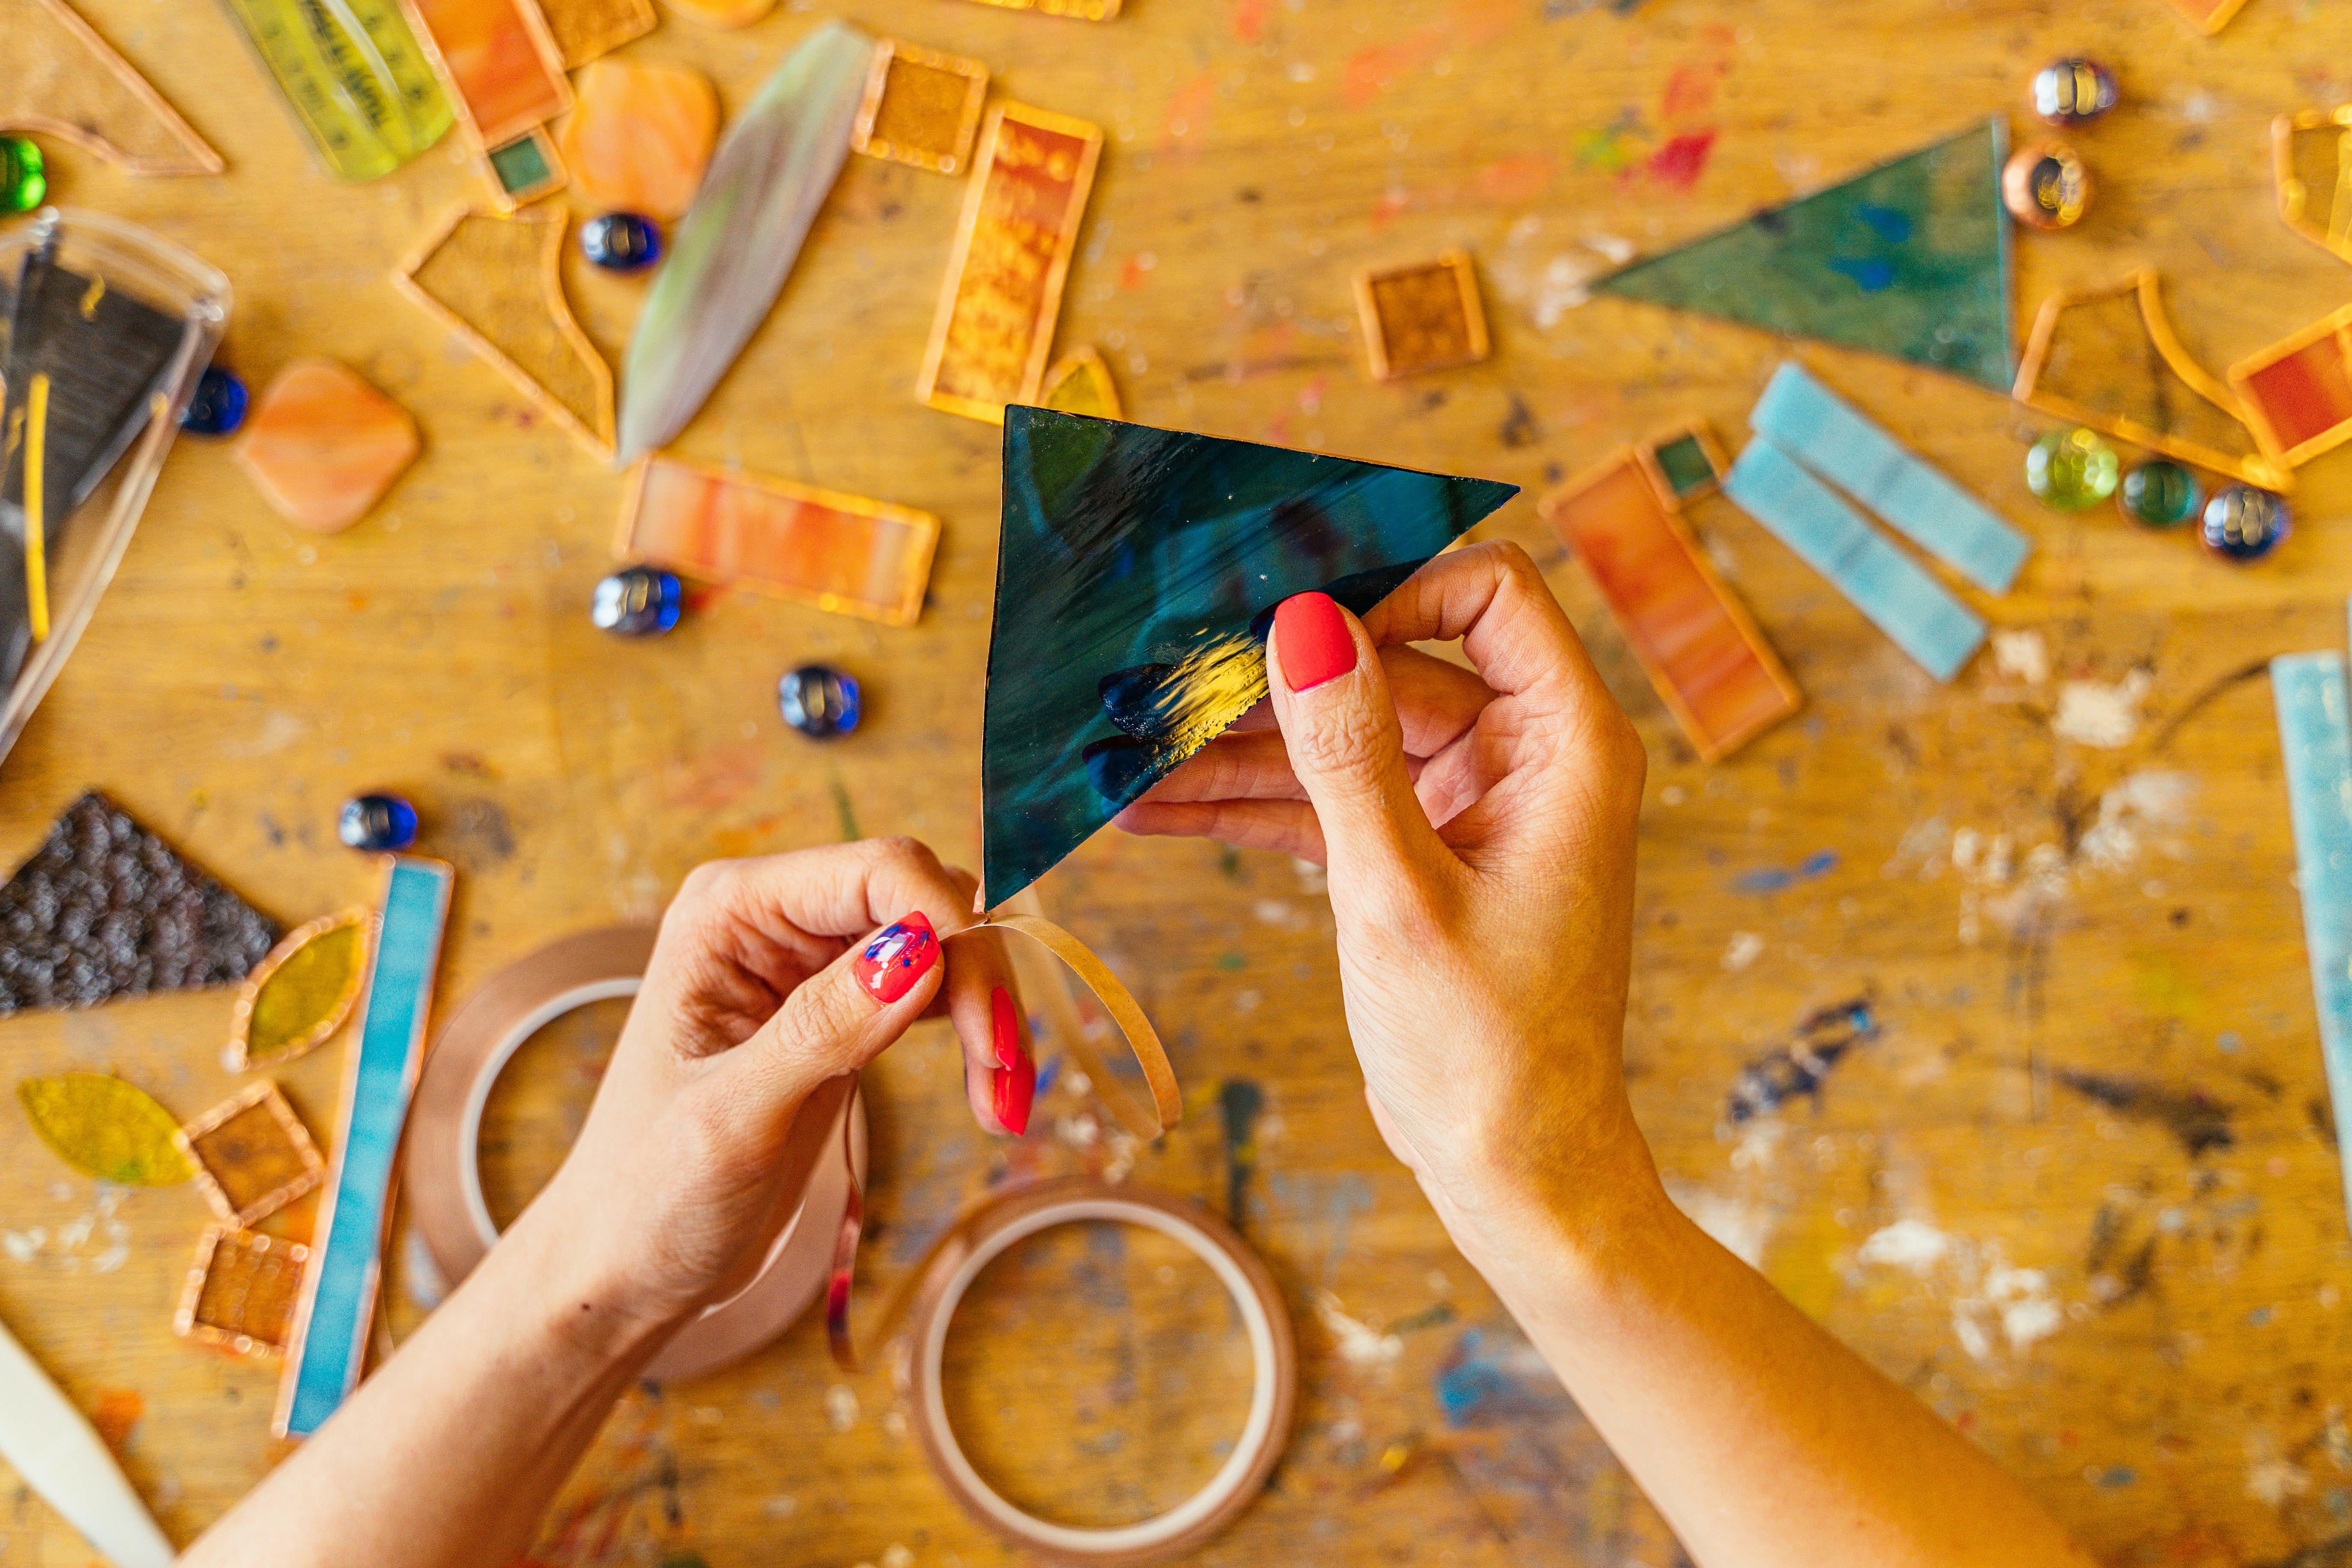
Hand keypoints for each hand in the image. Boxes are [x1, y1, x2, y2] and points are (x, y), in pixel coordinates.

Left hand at [521, 838, 1033, 1328]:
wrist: (626, 1266)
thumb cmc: (649, 1195)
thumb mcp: (730, 1119)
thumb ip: (820, 1029)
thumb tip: (920, 950)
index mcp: (729, 912)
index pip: (878, 871)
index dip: (951, 931)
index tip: (990, 1033)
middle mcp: (774, 919)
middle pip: (925, 902)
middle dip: (980, 981)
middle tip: (1006, 1084)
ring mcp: (812, 964)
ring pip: (945, 947)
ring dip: (990, 1015)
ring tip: (1003, 1107)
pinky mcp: (847, 1013)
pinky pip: (938, 993)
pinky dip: (978, 1039)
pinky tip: (993, 1098)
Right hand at [1116, 542, 1657, 1254]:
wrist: (1513, 1167)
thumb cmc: (1489, 1047)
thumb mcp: (1399, 893)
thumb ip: (1349, 753)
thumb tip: (1305, 624)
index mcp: (1566, 746)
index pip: (1490, 594)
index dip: (1391, 588)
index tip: (1289, 620)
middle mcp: (1526, 757)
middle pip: (1391, 664)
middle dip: (1274, 678)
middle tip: (1160, 678)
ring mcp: (1470, 804)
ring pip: (1344, 737)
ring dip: (1238, 751)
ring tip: (1126, 752)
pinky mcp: (1420, 853)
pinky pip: (1330, 802)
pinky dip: (1253, 808)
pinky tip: (1154, 808)